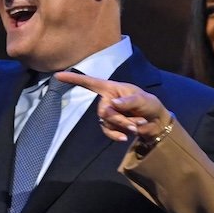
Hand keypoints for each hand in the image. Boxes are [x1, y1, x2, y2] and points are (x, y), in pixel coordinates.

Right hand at [54, 71, 170, 144]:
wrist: (155, 122)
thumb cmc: (149, 105)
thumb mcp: (143, 100)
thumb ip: (129, 101)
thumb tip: (113, 104)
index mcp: (112, 88)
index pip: (90, 82)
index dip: (74, 79)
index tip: (58, 75)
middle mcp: (107, 100)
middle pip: (103, 111)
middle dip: (120, 119)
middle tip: (135, 122)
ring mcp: (108, 113)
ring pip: (107, 123)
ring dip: (123, 126)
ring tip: (138, 125)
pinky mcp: (111, 125)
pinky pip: (108, 132)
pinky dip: (117, 135)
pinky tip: (126, 137)